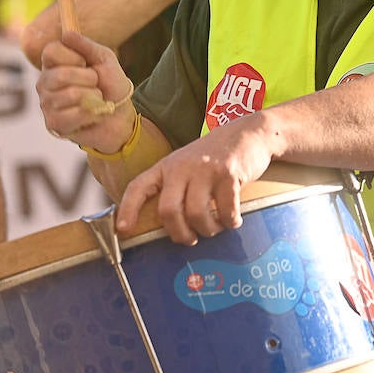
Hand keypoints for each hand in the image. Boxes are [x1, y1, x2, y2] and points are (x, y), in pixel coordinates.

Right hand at [37, 30, 135, 151]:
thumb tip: (66, 33)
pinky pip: (75, 114)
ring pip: (71, 95)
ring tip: (95, 100)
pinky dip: (93, 113)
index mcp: (53, 65)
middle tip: (95, 84)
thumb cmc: (110, 85)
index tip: (86, 63)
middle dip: (89, 79)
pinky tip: (93, 115)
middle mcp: (45, 84)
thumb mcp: (104, 59)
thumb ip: (86, 46)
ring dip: (94, 97)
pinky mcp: (54, 124)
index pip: (50, 51)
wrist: (121, 114)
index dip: (73, 56)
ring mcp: (47, 104)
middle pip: (60, 74)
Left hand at [116, 113, 272, 244]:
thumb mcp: (189, 163)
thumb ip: (177, 185)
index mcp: (168, 165)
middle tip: (189, 239)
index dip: (128, 209)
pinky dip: (229, 222)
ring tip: (214, 228)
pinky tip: (232, 220)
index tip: (124, 229)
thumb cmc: (217, 154)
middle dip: (179, 233)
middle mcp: (183, 167)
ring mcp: (206, 170)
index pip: (139, 187)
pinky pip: (225, 210)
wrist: (249, 132)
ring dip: (207, 230)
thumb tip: (172, 222)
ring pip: (196, 214)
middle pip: (169, 210)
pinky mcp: (229, 174)